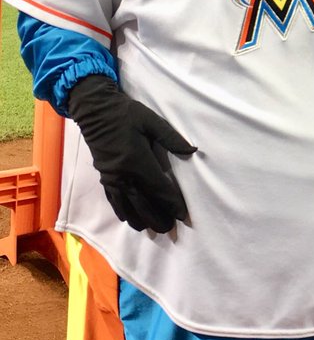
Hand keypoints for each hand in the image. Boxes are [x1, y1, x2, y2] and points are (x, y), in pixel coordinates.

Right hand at [68, 74, 196, 232]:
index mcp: (138, 161)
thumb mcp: (152, 121)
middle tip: (169, 229)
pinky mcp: (104, 177)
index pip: (159, 188)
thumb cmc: (126, 114)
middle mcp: (124, 174)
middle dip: (157, 217)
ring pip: (128, 206)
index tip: (182, 215)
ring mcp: (112, 178)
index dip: (171, 203)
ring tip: (153, 229)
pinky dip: (122, 212)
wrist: (95, 110)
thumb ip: (172, 138)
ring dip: (141, 219)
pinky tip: (128, 219)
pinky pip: (113, 200)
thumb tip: (192, 151)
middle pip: (143, 203)